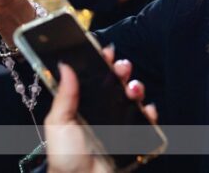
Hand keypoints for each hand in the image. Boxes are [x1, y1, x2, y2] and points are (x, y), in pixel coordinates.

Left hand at [44, 45, 156, 172]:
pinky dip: (149, 111)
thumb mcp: (59, 123)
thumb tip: (64, 65)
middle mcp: (101, 110)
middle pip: (116, 83)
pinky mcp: (133, 136)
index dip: (101, 62)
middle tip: (121, 68)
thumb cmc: (66, 157)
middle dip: (121, 70)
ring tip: (133, 90)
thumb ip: (64, 95)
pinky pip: (146, 119)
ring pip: (132, 97)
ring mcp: (118, 123)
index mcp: (81, 105)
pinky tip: (146, 109)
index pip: (93, 77)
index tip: (106, 51)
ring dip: (136, 87)